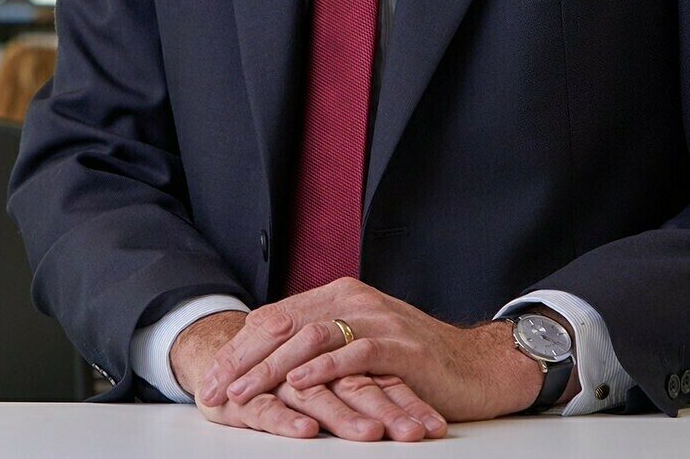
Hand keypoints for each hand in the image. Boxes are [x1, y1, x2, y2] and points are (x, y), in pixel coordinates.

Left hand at [173, 307, 445, 440]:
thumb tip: (271, 363)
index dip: (240, 349)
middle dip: (244, 361)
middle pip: (285, 325)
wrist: (478, 366)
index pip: (276, 318)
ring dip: (273, 368)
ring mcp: (380, 321)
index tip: (211, 380)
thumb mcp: (361, 344)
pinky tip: (301, 384)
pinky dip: (324, 368)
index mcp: (340, 297)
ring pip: (313, 337)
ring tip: (243, 392)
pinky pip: (356, 353)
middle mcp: (356, 301)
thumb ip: (323, 343)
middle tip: (215, 391)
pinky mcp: (402, 347)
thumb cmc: (415, 362)